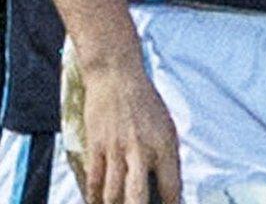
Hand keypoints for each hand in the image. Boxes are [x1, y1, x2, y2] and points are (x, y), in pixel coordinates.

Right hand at [73, 61, 182, 203]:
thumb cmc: (144, 100)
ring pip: (113, 194)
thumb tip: (166, 183)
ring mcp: (116, 150)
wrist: (115, 75)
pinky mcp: (96, 145)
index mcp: (164, 146)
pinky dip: (94, 196)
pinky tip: (96, 202)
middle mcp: (140, 152)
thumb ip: (167, 156)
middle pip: (138, 199)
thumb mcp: (166, 126)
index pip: (171, 188)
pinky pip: (95, 180)